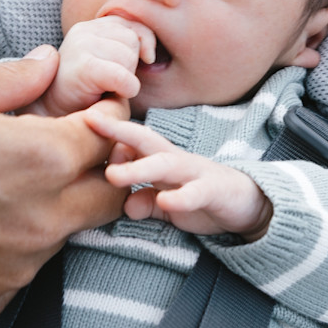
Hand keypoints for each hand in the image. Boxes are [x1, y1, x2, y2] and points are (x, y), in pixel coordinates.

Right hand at [0, 49, 127, 327]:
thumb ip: (12, 82)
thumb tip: (47, 66)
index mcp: (39, 159)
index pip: (110, 139)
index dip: (105, 120)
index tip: (91, 114)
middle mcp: (38, 222)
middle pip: (109, 197)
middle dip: (97, 170)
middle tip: (59, 152)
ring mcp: (13, 272)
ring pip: (62, 237)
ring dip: (47, 212)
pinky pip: (15, 276)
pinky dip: (3, 253)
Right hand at [29, 16, 156, 116]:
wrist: (51, 116)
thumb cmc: (86, 92)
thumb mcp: (111, 62)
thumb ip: (130, 47)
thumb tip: (151, 53)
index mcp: (92, 25)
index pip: (135, 24)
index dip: (143, 46)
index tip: (138, 65)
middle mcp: (84, 29)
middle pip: (133, 40)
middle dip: (131, 65)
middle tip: (110, 82)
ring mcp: (80, 46)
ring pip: (129, 58)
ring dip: (126, 79)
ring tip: (104, 88)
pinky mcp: (82, 66)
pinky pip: (122, 76)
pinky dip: (125, 90)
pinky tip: (109, 96)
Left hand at [86, 112, 272, 240]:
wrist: (248, 204)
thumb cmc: (201, 197)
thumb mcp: (167, 203)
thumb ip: (144, 203)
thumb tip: (125, 206)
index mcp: (162, 160)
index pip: (131, 143)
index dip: (108, 133)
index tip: (79, 121)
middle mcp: (176, 161)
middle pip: (145, 141)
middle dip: (118, 132)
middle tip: (90, 122)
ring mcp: (195, 173)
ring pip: (165, 165)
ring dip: (139, 169)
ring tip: (114, 176)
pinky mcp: (213, 191)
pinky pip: (195, 194)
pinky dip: (180, 198)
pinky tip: (164, 202)